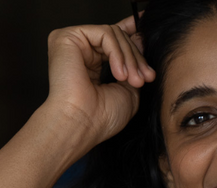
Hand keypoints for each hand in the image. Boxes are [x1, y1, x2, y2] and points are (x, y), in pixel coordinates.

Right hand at [44, 16, 155, 146]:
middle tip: (145, 78)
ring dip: (129, 58)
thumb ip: (133, 66)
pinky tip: (119, 74)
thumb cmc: (102, 118)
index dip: (132, 35)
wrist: (82, 125)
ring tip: (133, 81)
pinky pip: (104, 33)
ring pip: (113, 34)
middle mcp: (80, 51)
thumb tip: (140, 39)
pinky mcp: (66, 37)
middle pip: (117, 37)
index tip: (149, 34)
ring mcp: (72, 43)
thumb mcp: (128, 91)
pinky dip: (117, 52)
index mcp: (91, 64)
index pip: (113, 41)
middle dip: (136, 58)